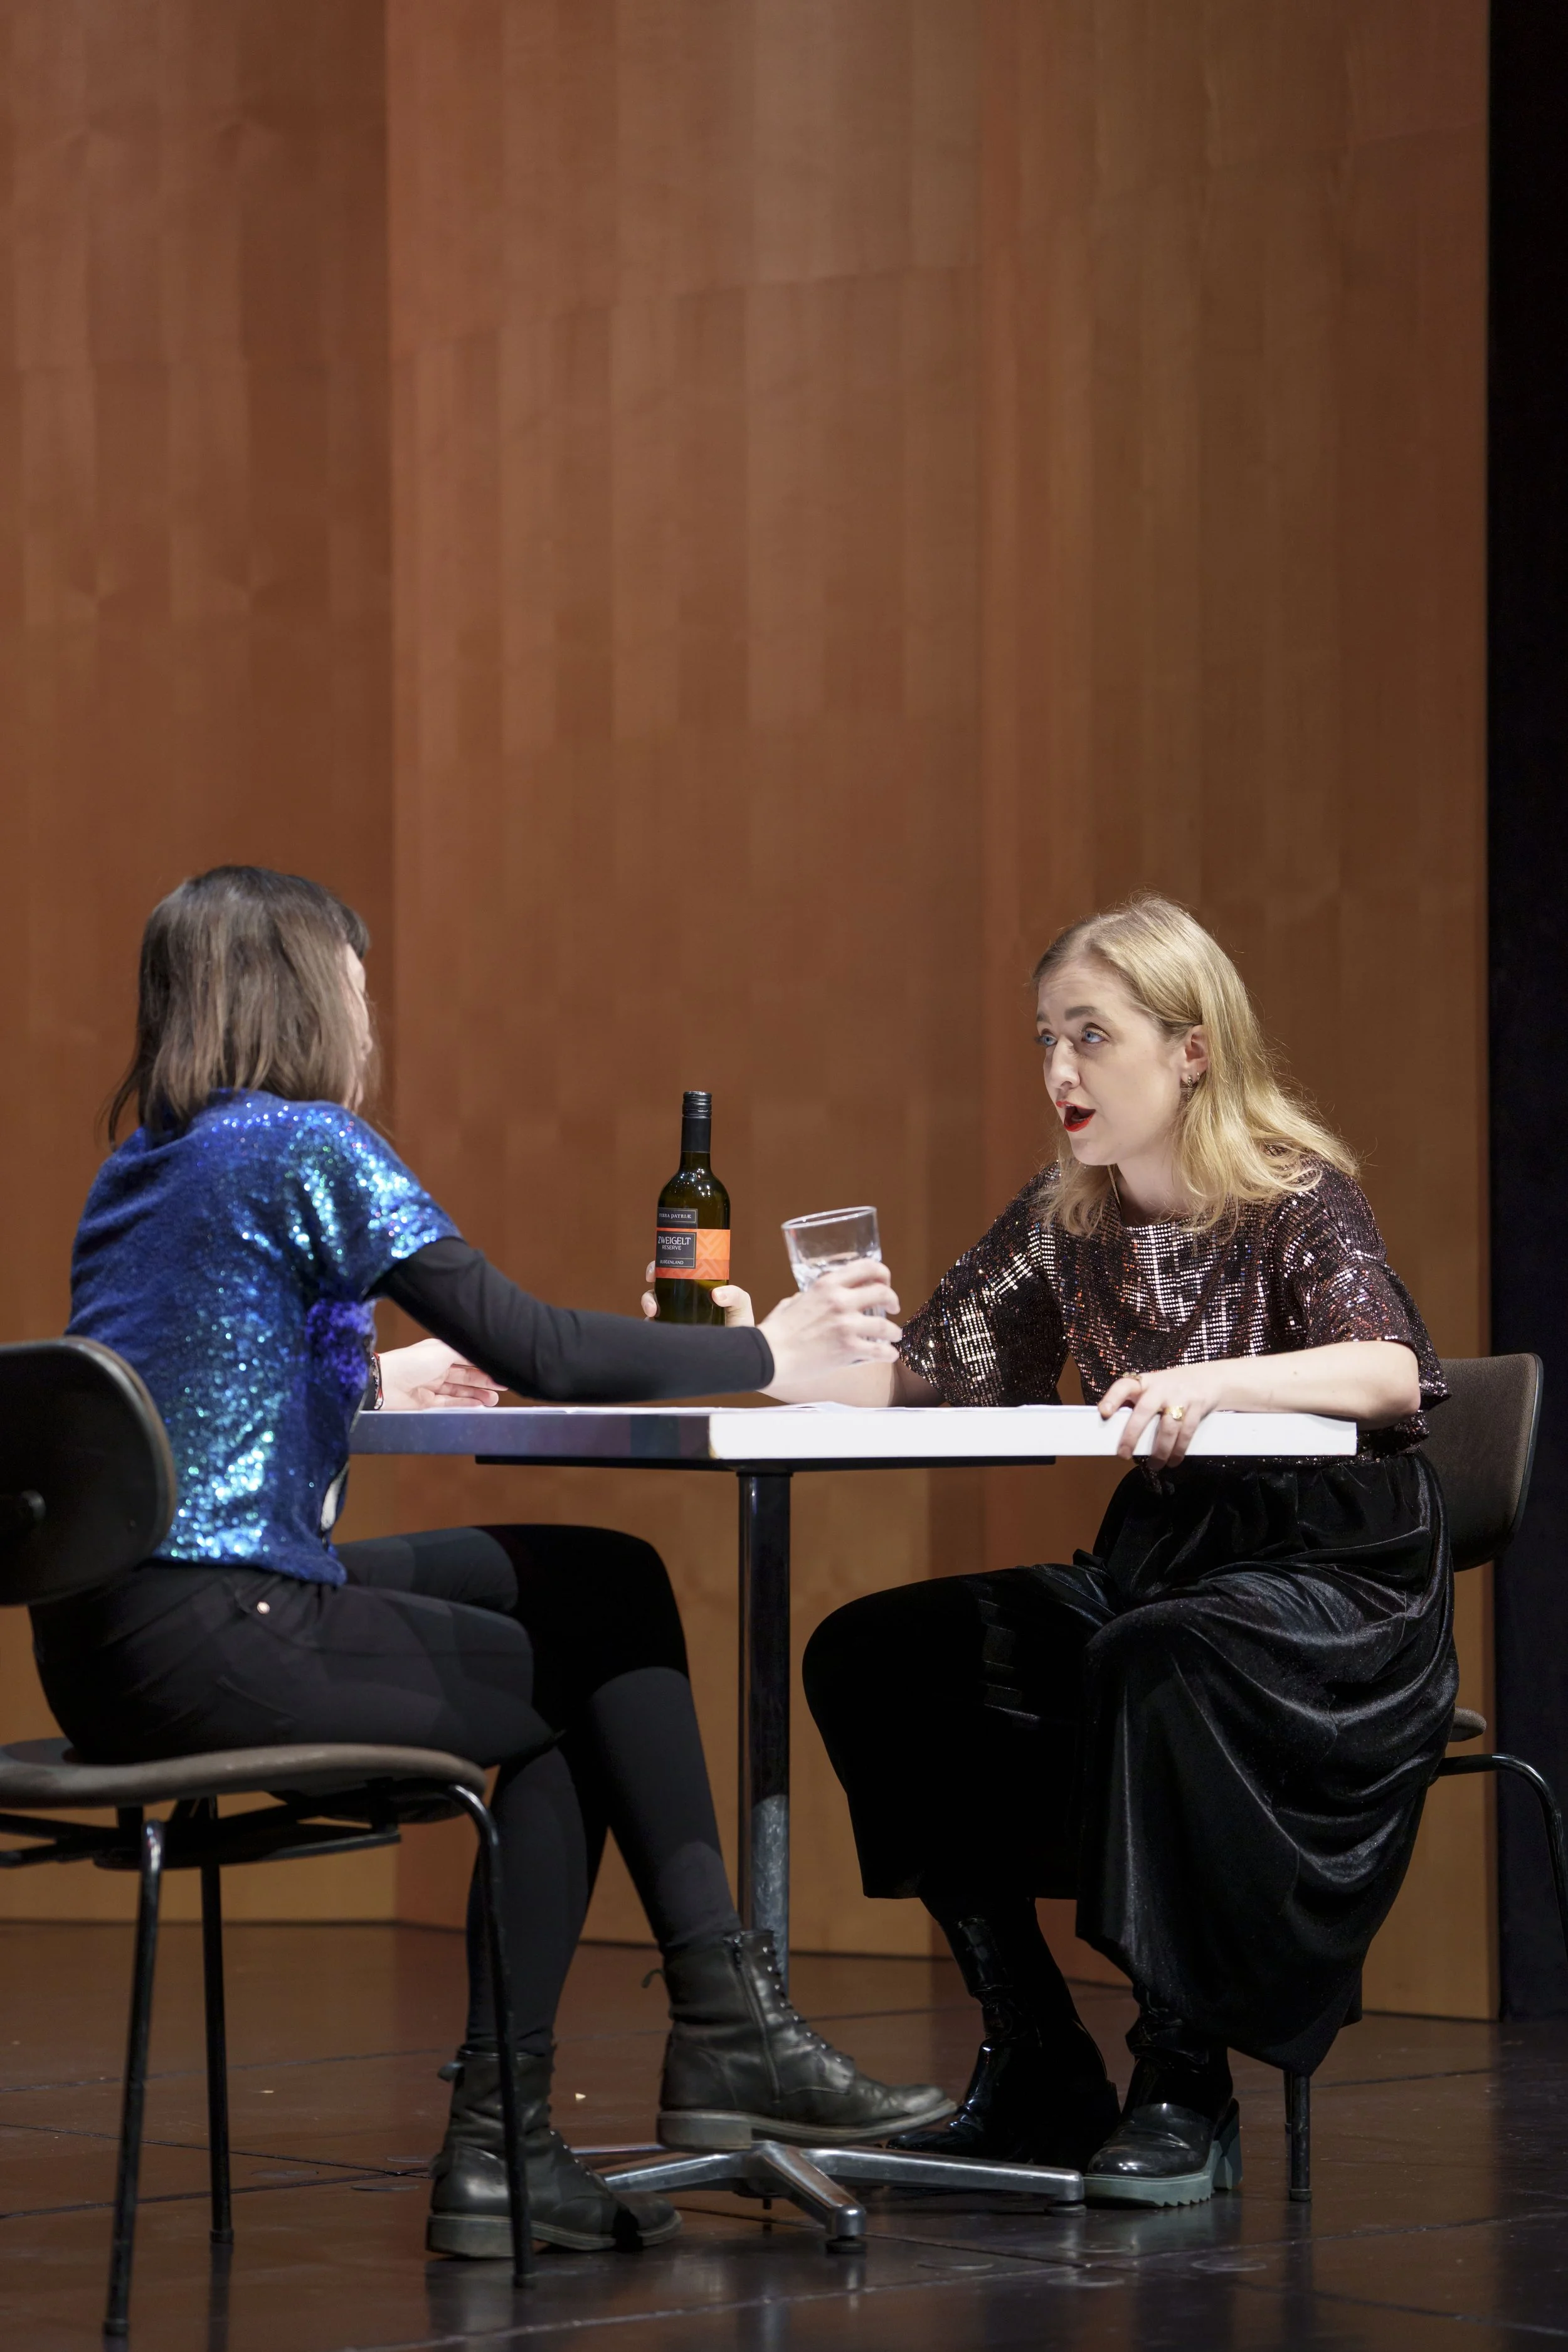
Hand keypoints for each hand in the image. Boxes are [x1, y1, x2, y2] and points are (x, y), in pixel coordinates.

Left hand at [379, 1339, 501, 1411]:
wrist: (384, 1383)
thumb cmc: (411, 1362)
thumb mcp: (442, 1351)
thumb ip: (464, 1354)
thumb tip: (483, 1352)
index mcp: (440, 1352)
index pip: (467, 1358)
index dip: (484, 1364)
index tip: (501, 1370)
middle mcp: (437, 1367)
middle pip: (466, 1376)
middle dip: (484, 1381)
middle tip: (503, 1387)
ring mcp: (432, 1385)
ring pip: (460, 1391)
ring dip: (477, 1395)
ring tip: (493, 1400)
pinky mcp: (427, 1402)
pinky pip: (450, 1403)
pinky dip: (464, 1404)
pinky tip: (478, 1406)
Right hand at [642, 1265, 756, 1326]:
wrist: (736, 1354)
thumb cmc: (740, 1326)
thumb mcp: (740, 1304)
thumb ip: (734, 1295)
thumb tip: (716, 1294)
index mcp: (694, 1288)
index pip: (673, 1272)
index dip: (660, 1268)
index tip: (654, 1271)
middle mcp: (681, 1302)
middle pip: (657, 1289)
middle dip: (649, 1288)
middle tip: (651, 1289)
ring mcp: (674, 1319)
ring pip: (651, 1307)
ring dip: (647, 1304)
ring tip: (653, 1311)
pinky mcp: (672, 1337)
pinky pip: (655, 1330)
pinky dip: (650, 1326)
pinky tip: (655, 1325)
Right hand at [757, 1260, 901, 1394]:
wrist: (769, 1355)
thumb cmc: (777, 1330)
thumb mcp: (793, 1301)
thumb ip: (809, 1297)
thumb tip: (813, 1299)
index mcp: (827, 1284)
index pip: (867, 1267)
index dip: (882, 1274)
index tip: (885, 1283)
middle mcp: (840, 1300)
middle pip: (883, 1292)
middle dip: (893, 1300)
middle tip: (894, 1308)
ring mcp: (846, 1325)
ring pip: (886, 1326)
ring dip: (894, 1331)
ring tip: (893, 1336)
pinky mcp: (848, 1348)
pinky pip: (880, 1351)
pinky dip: (889, 1353)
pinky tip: (889, 1355)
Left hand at [1097, 1362, 1229, 1464]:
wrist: (1210, 1378)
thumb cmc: (1171, 1389)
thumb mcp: (1152, 1388)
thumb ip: (1137, 1404)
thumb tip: (1116, 1430)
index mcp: (1145, 1382)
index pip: (1125, 1386)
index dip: (1113, 1398)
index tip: (1103, 1412)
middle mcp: (1161, 1388)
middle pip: (1145, 1410)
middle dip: (1132, 1434)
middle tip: (1123, 1454)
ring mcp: (1180, 1397)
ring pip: (1168, 1428)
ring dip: (1160, 1450)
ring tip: (1155, 1465)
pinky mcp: (1197, 1408)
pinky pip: (1186, 1433)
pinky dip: (1178, 1450)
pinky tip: (1173, 1461)